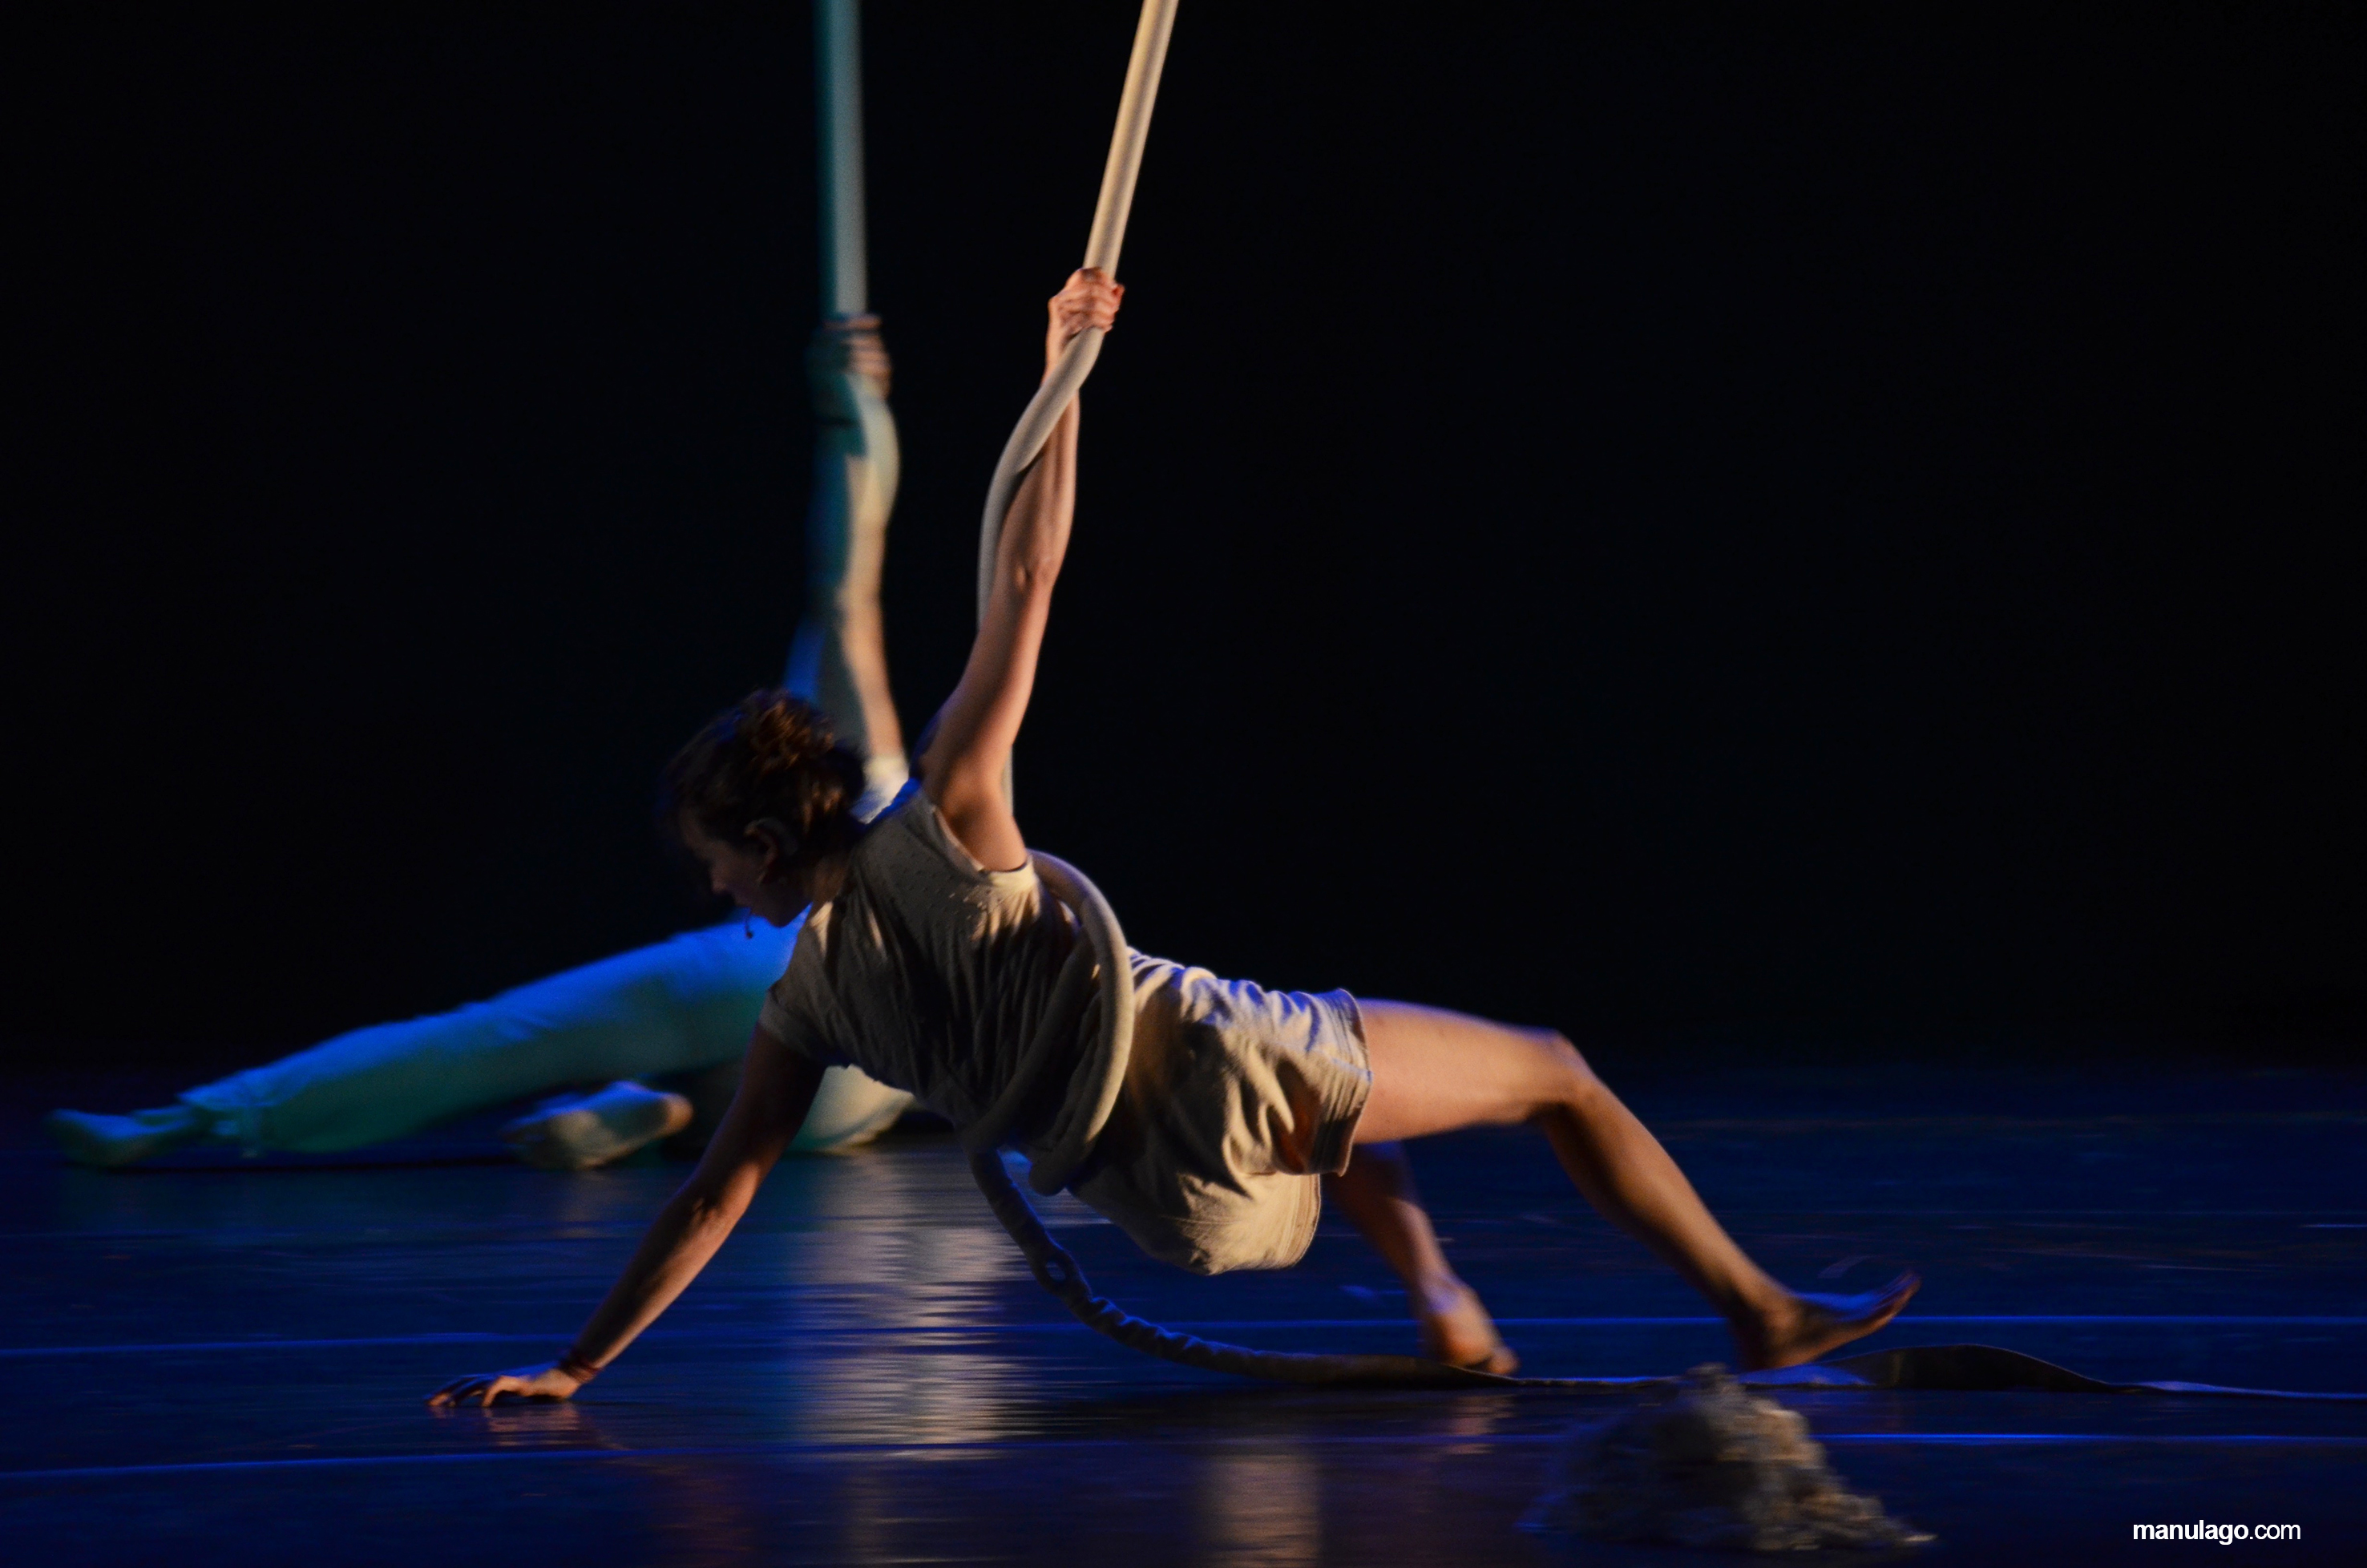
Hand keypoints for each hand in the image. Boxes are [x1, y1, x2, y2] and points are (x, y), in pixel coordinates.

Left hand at [426, 1360, 582, 1408]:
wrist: (566, 1374)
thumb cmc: (547, 1389)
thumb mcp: (522, 1404)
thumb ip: (507, 1412)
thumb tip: (493, 1427)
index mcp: (497, 1384)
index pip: (467, 1385)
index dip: (449, 1392)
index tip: (432, 1402)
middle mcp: (498, 1378)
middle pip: (465, 1380)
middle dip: (444, 1391)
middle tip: (426, 1402)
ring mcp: (507, 1377)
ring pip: (477, 1381)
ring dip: (460, 1392)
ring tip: (446, 1404)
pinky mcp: (519, 1379)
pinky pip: (497, 1383)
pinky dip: (487, 1394)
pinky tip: (481, 1407)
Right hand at [1046, 268, 1123, 367]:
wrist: (1062, 365)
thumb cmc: (1079, 339)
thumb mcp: (1093, 317)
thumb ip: (1107, 302)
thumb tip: (1119, 288)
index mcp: (1065, 295)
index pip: (1082, 274)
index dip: (1100, 277)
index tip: (1112, 287)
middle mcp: (1060, 300)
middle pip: (1090, 288)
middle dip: (1107, 297)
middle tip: (1115, 309)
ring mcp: (1060, 314)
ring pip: (1091, 302)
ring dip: (1106, 311)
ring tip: (1110, 319)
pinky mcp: (1063, 327)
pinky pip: (1088, 318)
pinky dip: (1101, 321)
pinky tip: (1106, 326)